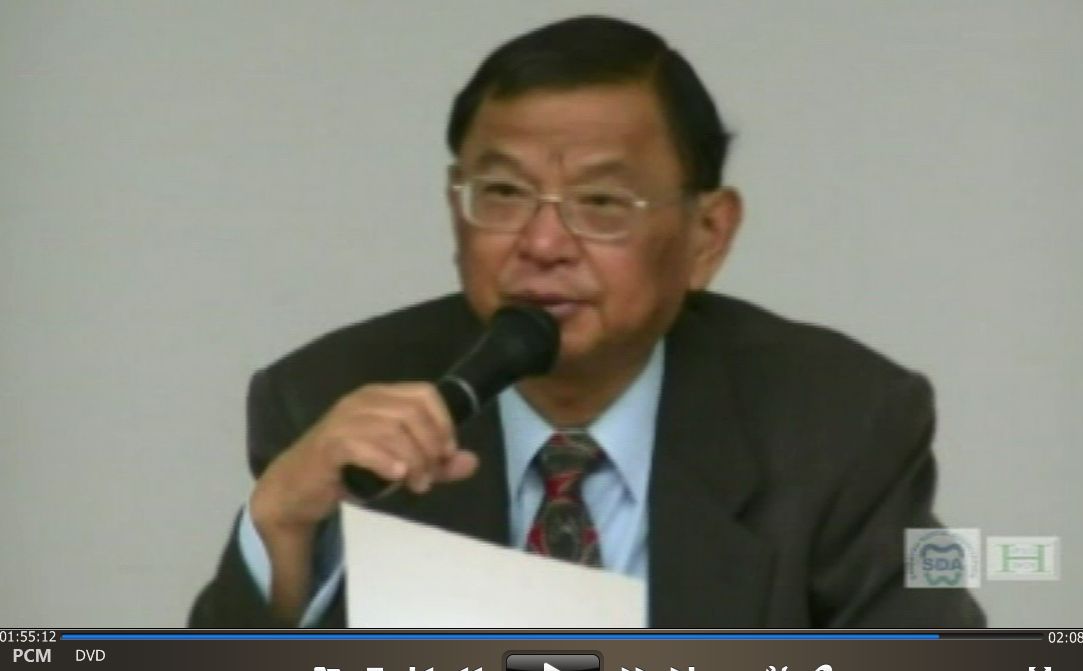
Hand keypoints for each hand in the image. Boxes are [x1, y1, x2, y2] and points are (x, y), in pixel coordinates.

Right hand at [250, 381, 479, 537]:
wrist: (297, 489)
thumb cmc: (351, 472)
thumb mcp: (401, 466)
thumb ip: (436, 464)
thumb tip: (471, 462)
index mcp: (381, 396)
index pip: (425, 394)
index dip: (443, 422)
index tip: (446, 453)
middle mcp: (363, 401)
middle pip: (412, 413)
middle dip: (429, 447)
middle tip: (429, 477)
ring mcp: (343, 420)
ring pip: (392, 429)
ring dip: (412, 460)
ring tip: (415, 484)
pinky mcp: (329, 444)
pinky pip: (362, 445)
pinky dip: (384, 461)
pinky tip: (395, 476)